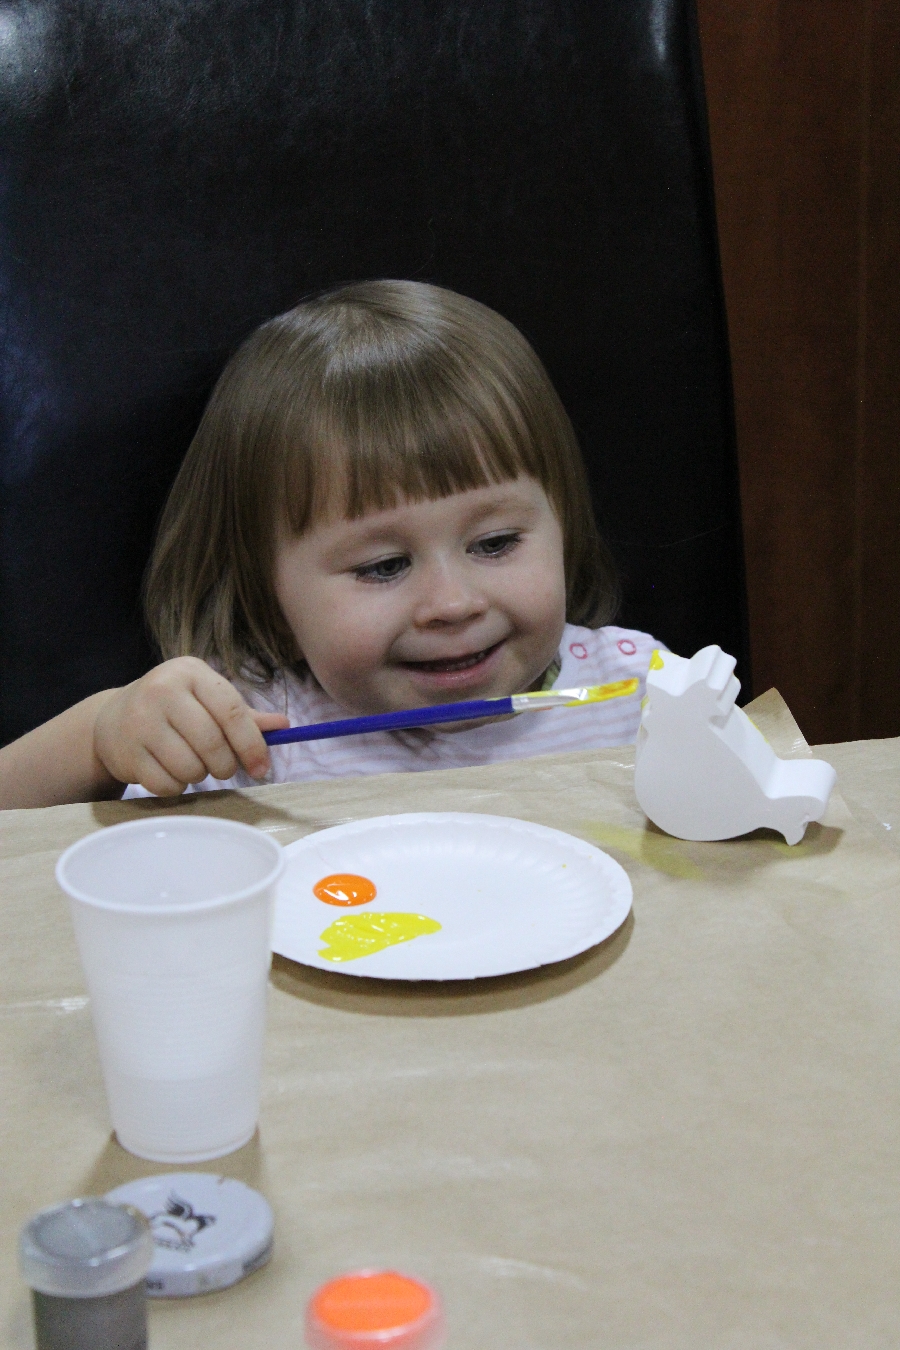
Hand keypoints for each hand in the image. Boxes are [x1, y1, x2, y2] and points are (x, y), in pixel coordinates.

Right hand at [94, 657, 289, 795]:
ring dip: (199, 776)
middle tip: (224, 769)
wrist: (114, 718)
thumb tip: (284, 726)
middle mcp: (162, 690)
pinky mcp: (126, 752)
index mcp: (190, 672)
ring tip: (192, 764)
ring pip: (190, 767)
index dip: (251, 743)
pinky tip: (170, 770)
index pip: (230, 710)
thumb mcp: (206, 700)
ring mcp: (140, 721)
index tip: (262, 768)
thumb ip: (244, 714)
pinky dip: (176, 786)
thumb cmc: (174, 708)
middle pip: (211, 743)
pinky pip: (166, 784)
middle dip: (225, 765)